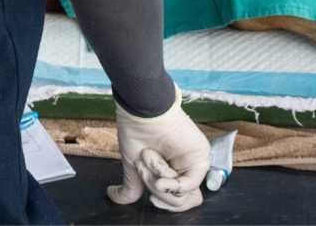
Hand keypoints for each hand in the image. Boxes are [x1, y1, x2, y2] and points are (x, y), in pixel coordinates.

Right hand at [107, 87, 210, 211]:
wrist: (141, 110)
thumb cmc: (136, 130)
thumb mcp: (133, 165)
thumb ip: (133, 186)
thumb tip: (114, 197)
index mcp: (172, 169)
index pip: (177, 200)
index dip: (164, 203)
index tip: (152, 200)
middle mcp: (186, 166)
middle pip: (178, 201)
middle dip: (156, 190)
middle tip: (144, 167)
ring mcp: (194, 162)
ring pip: (182, 195)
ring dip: (158, 180)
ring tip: (149, 157)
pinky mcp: (201, 156)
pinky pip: (188, 184)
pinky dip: (170, 181)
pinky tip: (160, 167)